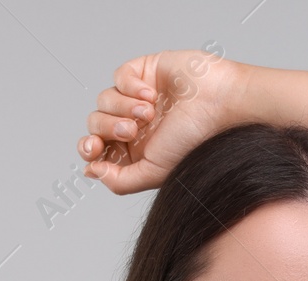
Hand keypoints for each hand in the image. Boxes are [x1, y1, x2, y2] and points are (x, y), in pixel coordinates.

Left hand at [76, 50, 246, 194]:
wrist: (219, 106)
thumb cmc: (196, 140)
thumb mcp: (155, 172)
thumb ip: (121, 181)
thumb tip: (93, 171)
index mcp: (137, 151)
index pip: (98, 149)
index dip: (89, 148)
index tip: (94, 148)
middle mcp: (136, 125)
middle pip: (96, 124)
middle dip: (108, 127)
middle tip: (131, 131)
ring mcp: (138, 98)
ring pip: (104, 100)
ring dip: (122, 107)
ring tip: (149, 113)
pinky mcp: (144, 72)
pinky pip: (118, 77)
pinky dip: (129, 86)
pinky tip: (151, 95)